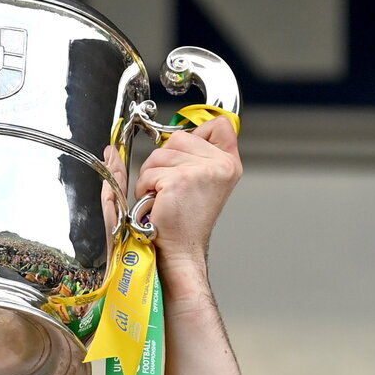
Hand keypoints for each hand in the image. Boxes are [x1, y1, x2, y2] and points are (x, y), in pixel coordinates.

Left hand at [134, 117, 241, 292]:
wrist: (181, 250)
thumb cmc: (186, 221)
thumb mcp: (204, 181)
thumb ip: (202, 153)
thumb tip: (181, 132)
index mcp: (229, 163)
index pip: (218, 125)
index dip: (195, 137)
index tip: (186, 160)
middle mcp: (221, 165)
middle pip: (179, 137)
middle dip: (164, 161)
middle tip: (170, 187)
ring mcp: (201, 171)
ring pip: (160, 153)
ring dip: (152, 176)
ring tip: (163, 197)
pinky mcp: (179, 180)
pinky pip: (149, 172)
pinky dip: (145, 188)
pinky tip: (157, 204)